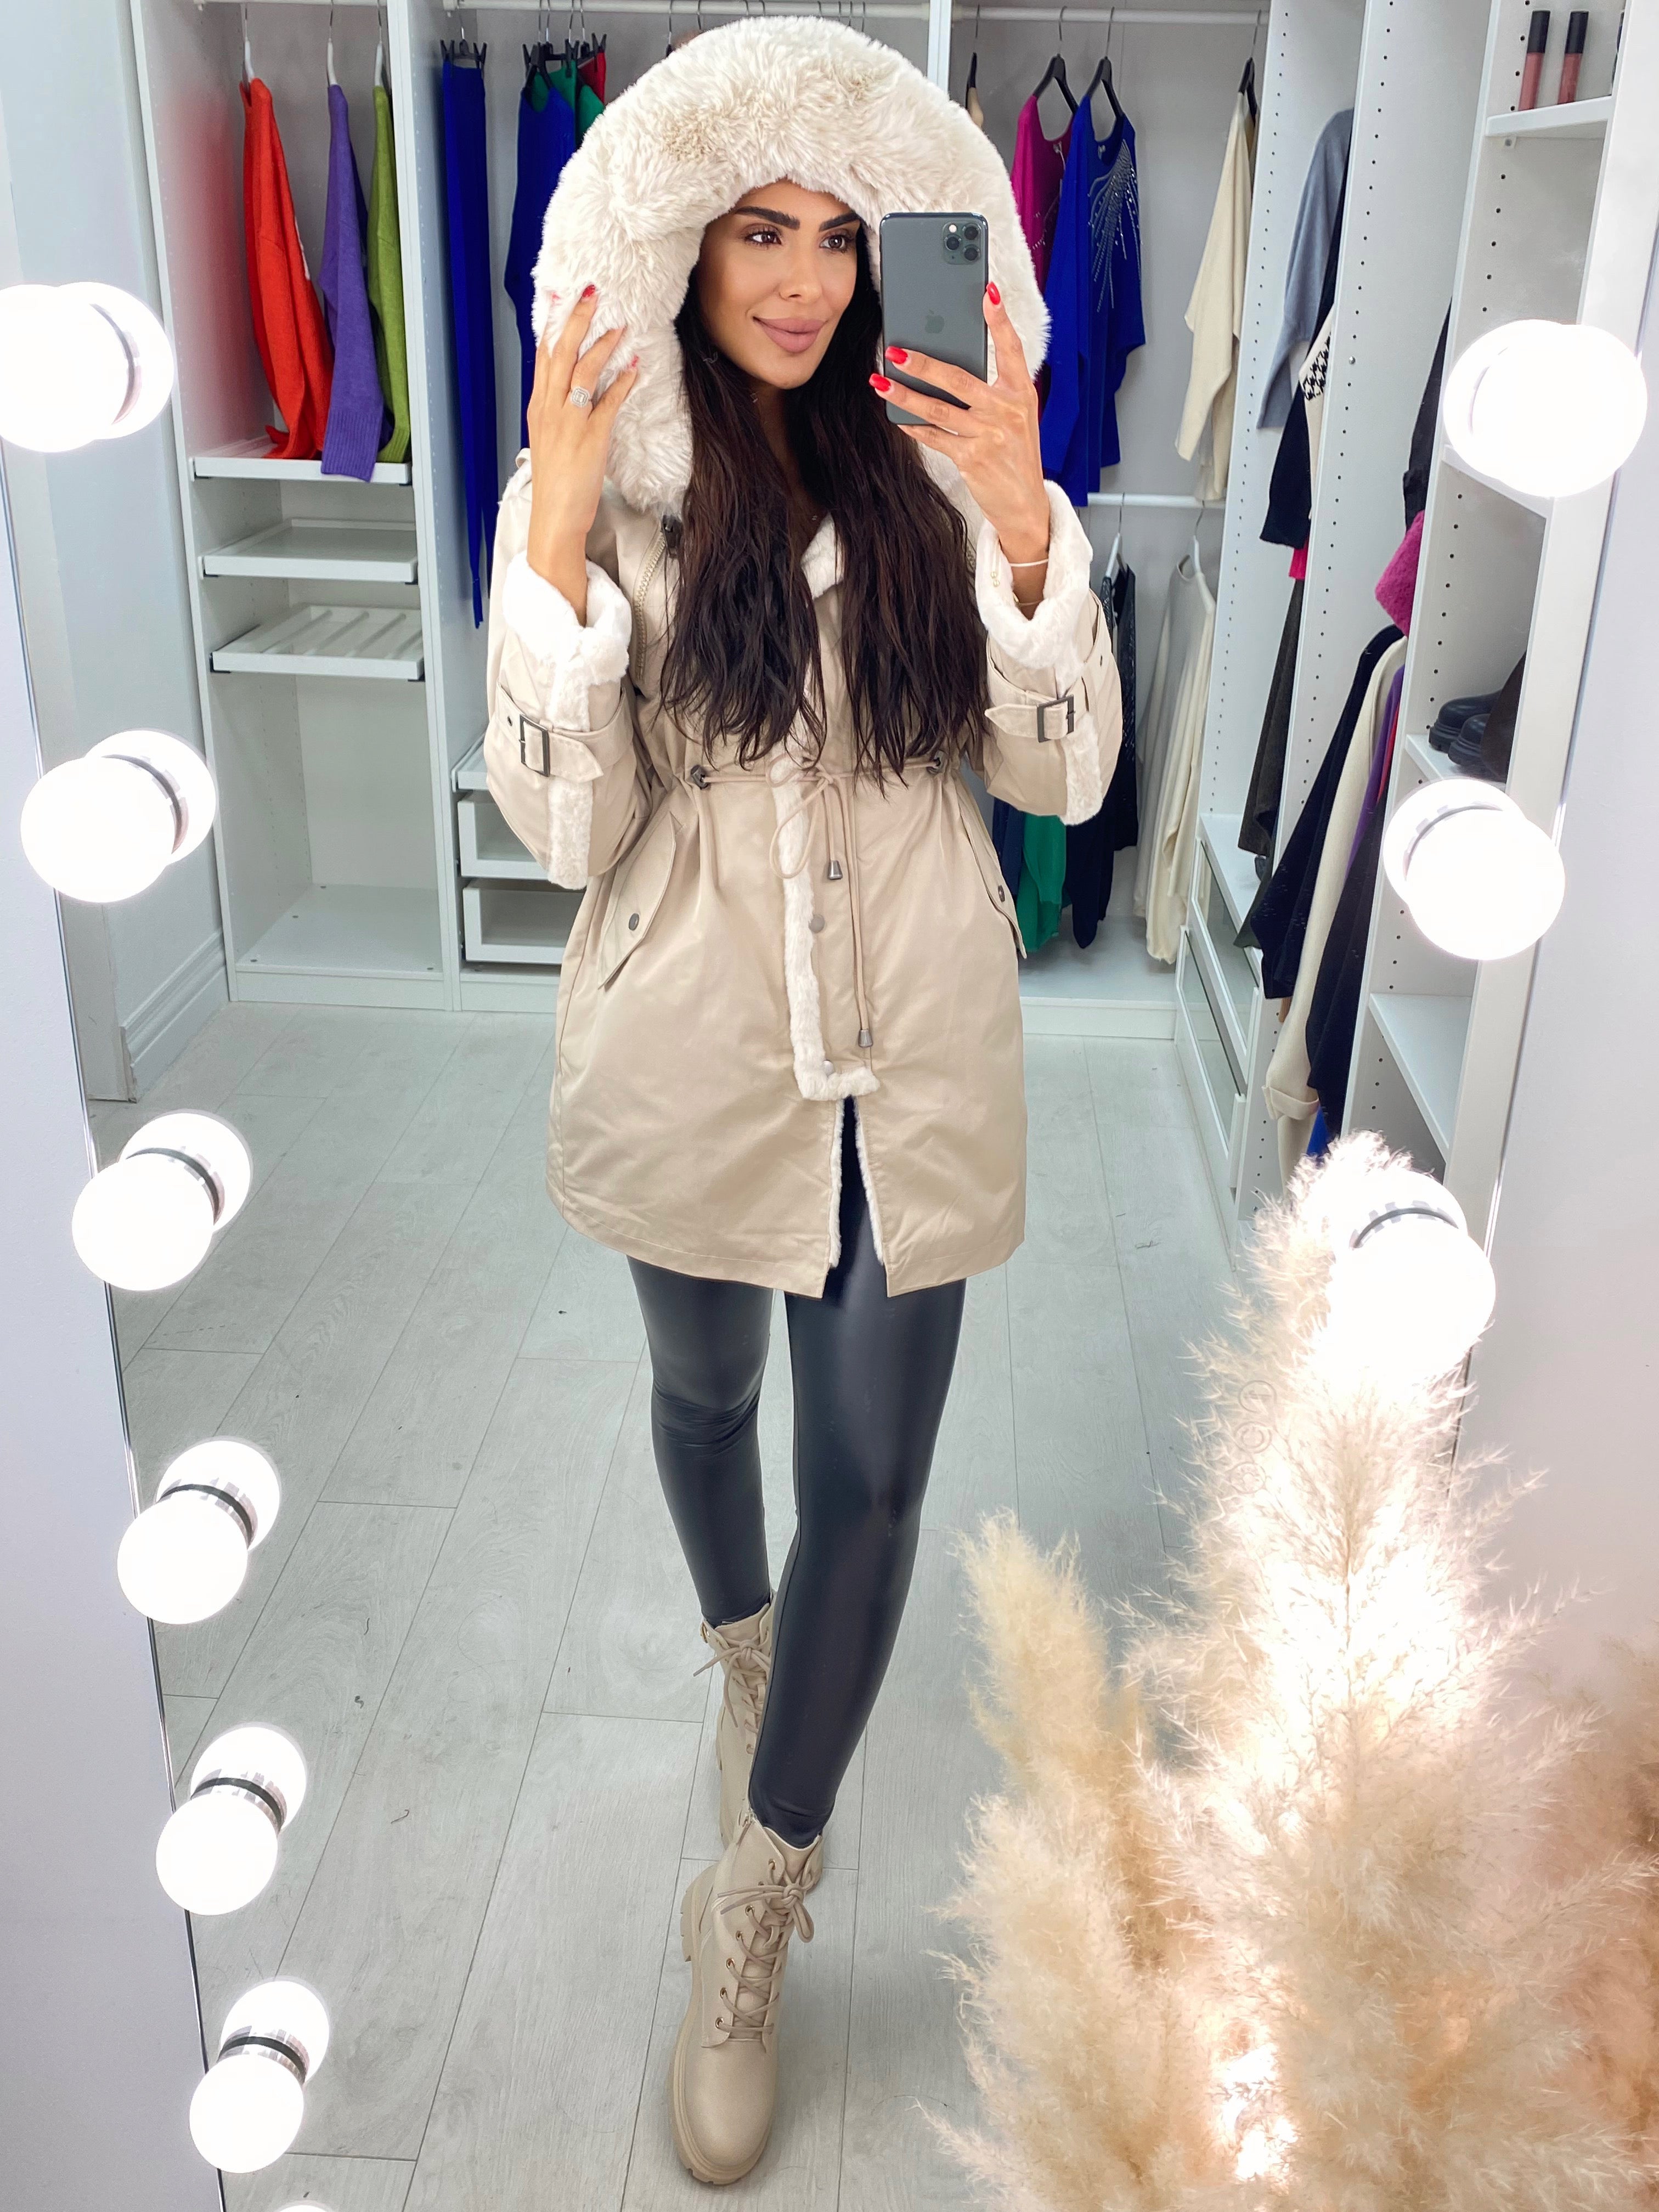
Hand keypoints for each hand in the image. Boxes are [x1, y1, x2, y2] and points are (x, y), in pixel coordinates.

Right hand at [526, 286, 638, 620]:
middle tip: (590, 291)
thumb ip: (558, 414)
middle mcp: (549, 410)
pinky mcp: (590, 438)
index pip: (542, 357)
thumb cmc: (556, 485)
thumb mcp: (550, 442)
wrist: (554, 520)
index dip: (552, 324)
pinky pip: (607, 402)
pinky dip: (622, 381)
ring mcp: (569, 422)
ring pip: (581, 371)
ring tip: (619, 323)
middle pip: (560, 353)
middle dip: (575, 319)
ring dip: (602, 344)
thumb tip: (571, 393)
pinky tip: (635, 365)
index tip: (561, 297)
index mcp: (538, 408)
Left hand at [872, 283, 1050, 594]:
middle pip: (958, 379)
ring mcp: (990, 435)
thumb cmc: (1016, 452)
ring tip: (880, 381)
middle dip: (923, 363)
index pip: (1011, 348)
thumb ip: (993, 389)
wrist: (1025, 504)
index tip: (988, 291)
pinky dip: (915, 427)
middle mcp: (1007, 410)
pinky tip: (898, 416)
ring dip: (906, 394)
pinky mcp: (972, 458)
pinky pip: (935, 437)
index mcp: (1021, 392)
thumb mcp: (1017, 415)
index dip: (999, 320)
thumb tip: (949, 362)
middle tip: (894, 349)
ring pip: (939, 409)